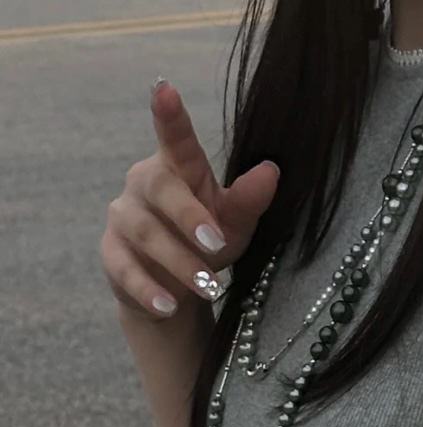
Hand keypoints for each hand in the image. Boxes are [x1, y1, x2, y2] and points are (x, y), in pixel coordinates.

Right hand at [100, 78, 279, 321]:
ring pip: (145, 232)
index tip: (165, 88)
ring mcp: (124, 219)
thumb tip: (272, 171)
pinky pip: (125, 270)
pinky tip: (169, 305)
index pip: (174, 139)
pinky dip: (148, 289)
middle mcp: (144, 186)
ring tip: (208, 286)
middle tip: (216, 244)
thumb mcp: (235, 225)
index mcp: (176, 170)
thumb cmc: (206, 243)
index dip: (169, 115)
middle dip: (188, 216)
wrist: (174, 293)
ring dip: (178, 260)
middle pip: (160, 189)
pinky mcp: (112, 255)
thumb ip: (248, 201)